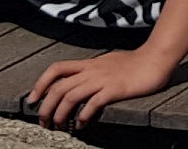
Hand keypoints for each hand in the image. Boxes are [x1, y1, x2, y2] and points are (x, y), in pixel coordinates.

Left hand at [30, 48, 175, 129]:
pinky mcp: (114, 89)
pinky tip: (82, 124)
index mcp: (89, 64)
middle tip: (43, 122)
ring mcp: (102, 80)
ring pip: (70, 96)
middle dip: (45, 106)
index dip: (40, 83)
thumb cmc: (135, 62)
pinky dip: (83, 115)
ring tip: (59, 126)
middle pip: (58, 87)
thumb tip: (84, 84)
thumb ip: (94, 72)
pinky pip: (92, 103)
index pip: (56, 69)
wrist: (155, 59)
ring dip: (60, 114)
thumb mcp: (108, 63)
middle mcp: (91, 71)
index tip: (32, 99)